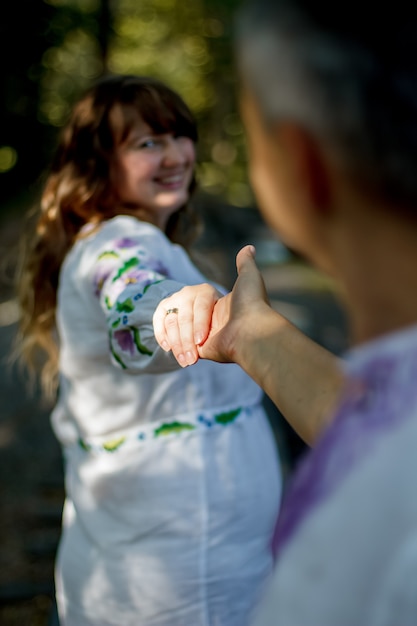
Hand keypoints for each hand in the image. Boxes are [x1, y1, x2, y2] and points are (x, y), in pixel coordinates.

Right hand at [153, 245, 269, 367]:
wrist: (249, 334)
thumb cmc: (250, 305)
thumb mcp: (249, 278)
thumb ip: (245, 262)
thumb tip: (249, 247)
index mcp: (211, 300)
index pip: (194, 303)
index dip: (199, 317)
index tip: (210, 328)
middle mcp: (202, 314)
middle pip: (180, 316)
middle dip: (187, 332)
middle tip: (201, 340)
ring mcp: (195, 330)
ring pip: (173, 326)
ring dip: (180, 342)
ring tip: (190, 355)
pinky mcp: (191, 346)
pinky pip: (167, 338)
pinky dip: (170, 344)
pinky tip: (173, 351)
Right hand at [153, 282, 221, 366]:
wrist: (208, 315)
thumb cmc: (220, 319)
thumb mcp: (226, 317)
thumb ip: (223, 323)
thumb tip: (224, 336)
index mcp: (206, 292)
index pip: (201, 308)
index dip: (200, 326)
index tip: (200, 343)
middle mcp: (189, 292)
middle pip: (185, 318)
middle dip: (187, 341)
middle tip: (191, 359)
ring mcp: (175, 299)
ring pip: (171, 322)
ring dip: (176, 344)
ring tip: (183, 360)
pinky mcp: (164, 307)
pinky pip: (159, 320)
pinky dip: (161, 335)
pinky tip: (167, 348)